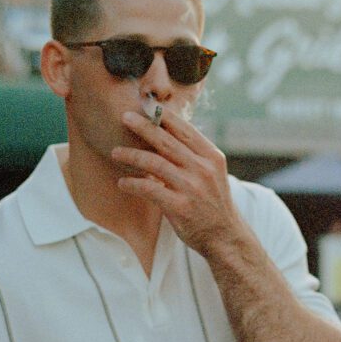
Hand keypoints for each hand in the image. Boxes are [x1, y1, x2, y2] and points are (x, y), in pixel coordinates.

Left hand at [111, 108, 239, 255]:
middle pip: (167, 141)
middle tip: (125, 117)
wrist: (225, 235)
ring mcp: (192, 188)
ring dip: (132, 155)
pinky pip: (150, 189)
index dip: (164, 116)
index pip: (185, 130)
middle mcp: (203, 169)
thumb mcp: (211, 173)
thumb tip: (167, 133)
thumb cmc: (213, 202)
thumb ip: (193, 155)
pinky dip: (133, 184)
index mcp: (211, 156)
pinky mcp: (180, 207)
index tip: (146, 106)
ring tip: (115, 152)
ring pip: (155, 163)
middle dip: (144, 127)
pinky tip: (122, 182)